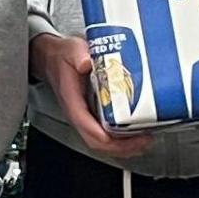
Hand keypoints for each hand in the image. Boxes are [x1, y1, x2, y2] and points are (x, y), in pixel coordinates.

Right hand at [30, 32, 151, 160]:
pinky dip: (122, 140)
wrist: (53, 59)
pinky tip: (136, 134)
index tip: (126, 136)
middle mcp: (79, 115)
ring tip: (145, 141)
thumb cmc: (62, 58)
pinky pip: (106, 135)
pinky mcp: (93, 117)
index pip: (87, 127)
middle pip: (98, 142)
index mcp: (72, 103)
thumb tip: (86, 62)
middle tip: (144, 140)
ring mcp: (86, 118)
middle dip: (122, 147)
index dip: (106, 136)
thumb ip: (77, 55)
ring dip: (124, 146)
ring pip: (103, 143)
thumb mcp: (70, 50)